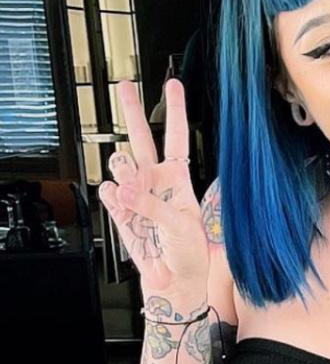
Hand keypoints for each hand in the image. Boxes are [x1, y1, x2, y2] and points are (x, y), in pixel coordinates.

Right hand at [97, 78, 209, 303]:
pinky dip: (112, 195)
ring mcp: (135, 192)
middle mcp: (155, 179)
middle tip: (124, 87)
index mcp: (177, 177)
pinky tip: (120, 203)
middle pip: (141, 137)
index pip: (176, 137)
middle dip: (132, 109)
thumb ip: (152, 204)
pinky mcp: (119, 209)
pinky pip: (107, 191)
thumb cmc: (188, 251)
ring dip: (123, 169)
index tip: (173, 85)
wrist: (173, 278)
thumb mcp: (180, 224)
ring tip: (131, 186)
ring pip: (120, 163)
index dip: (175, 110)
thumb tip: (124, 190)